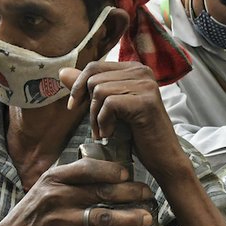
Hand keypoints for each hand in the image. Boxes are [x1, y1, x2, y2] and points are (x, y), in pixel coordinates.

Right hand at [0, 158, 153, 225]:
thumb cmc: (34, 210)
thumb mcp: (46, 185)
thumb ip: (72, 176)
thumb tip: (109, 170)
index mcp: (54, 178)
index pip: (87, 168)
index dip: (111, 170)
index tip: (128, 173)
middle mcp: (57, 197)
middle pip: (102, 192)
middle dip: (131, 193)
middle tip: (149, 195)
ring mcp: (60, 222)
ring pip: (103, 218)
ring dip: (130, 219)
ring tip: (147, 219)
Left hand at [61, 61, 191, 182]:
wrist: (162, 158)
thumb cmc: (136, 134)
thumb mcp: (108, 108)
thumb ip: (88, 88)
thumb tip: (62, 72)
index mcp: (134, 68)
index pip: (94, 66)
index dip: (78, 86)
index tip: (74, 106)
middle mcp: (142, 71)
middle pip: (94, 78)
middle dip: (89, 107)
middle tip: (97, 127)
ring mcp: (146, 85)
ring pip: (99, 91)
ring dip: (96, 117)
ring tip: (105, 132)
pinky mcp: (145, 101)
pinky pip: (109, 104)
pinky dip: (104, 123)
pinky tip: (112, 134)